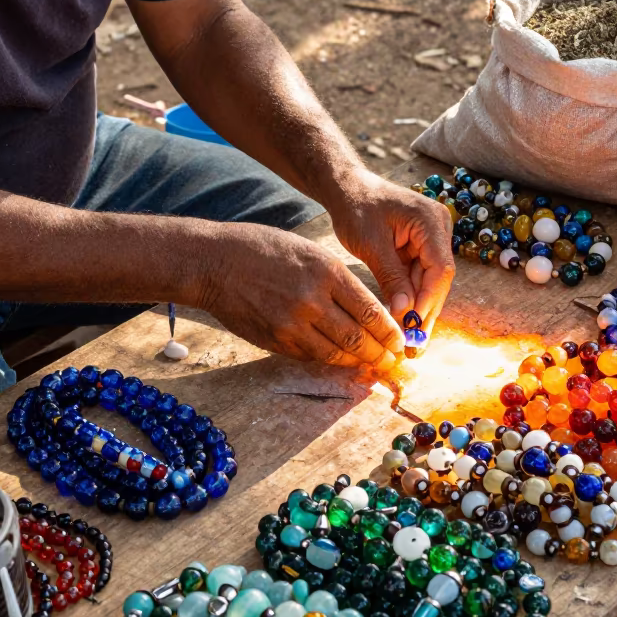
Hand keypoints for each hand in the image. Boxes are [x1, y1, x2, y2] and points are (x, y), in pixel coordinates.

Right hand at [198, 224, 404, 368]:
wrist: (215, 263)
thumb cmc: (264, 249)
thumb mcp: (310, 252)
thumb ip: (339, 281)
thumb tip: (368, 310)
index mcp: (327, 272)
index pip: (371, 311)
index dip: (390, 332)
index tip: (400, 341)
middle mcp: (312, 300)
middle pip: (358, 338)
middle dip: (380, 354)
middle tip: (392, 362)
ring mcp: (292, 324)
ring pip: (336, 353)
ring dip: (358, 363)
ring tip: (372, 366)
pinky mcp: (275, 340)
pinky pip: (310, 356)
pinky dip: (329, 360)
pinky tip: (340, 360)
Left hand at [326, 168, 455, 335]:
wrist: (347, 188)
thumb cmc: (356, 208)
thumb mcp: (371, 245)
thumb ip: (392, 278)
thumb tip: (406, 313)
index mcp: (431, 222)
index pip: (440, 269)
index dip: (429, 301)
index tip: (414, 326)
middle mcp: (439, 228)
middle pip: (438, 278)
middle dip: (426, 312)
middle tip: (417, 346)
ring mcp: (432, 237)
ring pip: (429, 281)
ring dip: (418, 308)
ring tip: (410, 341)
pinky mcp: (421, 245)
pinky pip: (419, 275)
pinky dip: (410, 296)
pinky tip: (404, 321)